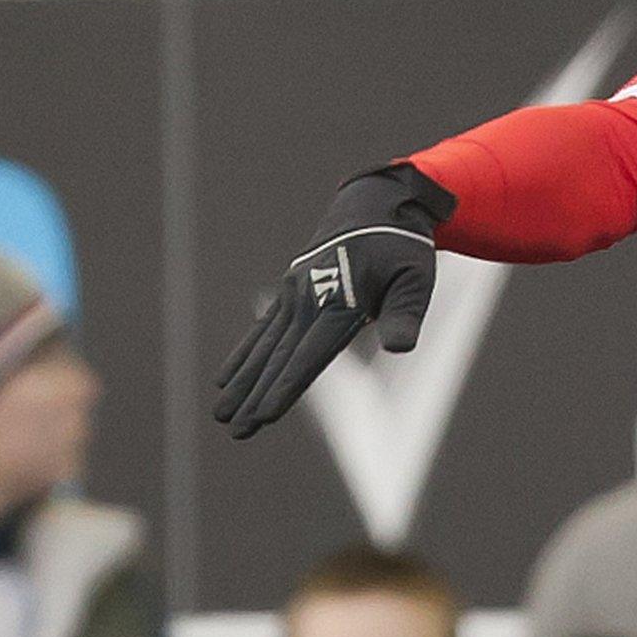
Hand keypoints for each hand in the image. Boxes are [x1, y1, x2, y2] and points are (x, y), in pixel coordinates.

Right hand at [214, 164, 454, 438]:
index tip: (264, 415)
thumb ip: (405, 315)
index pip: (310, 354)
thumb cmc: (403, 249)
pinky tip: (224, 379)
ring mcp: (295, 293)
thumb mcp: (416, 279)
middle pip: (279, 357)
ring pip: (265, 346)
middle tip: (234, 430)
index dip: (287, 387)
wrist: (376, 206)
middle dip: (255, 396)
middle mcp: (310, 299)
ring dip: (243, 382)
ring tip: (221, 415)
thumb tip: (399, 348)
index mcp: (341, 301)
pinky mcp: (290, 291)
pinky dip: (243, 353)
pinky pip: (263, 328)